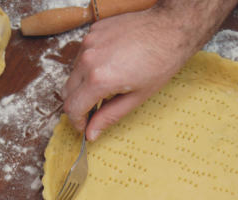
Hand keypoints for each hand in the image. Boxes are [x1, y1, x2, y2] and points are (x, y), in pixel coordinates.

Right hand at [62, 0, 237, 140]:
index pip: (73, 108)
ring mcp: (89, 42)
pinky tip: (108, 65)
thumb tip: (91, 133)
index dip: (77, 122)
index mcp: (99, 79)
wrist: (170, 28)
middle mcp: (88, 59)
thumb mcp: (136, 98)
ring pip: (73, 73)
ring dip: (82, 85)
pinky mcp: (93, 31)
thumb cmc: (160, 63)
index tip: (84, 126)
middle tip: (93, 110)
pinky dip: (89, 65)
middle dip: (77, 105)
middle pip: (67, 91)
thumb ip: (108, 117)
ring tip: (105, 86)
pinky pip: (82, 55)